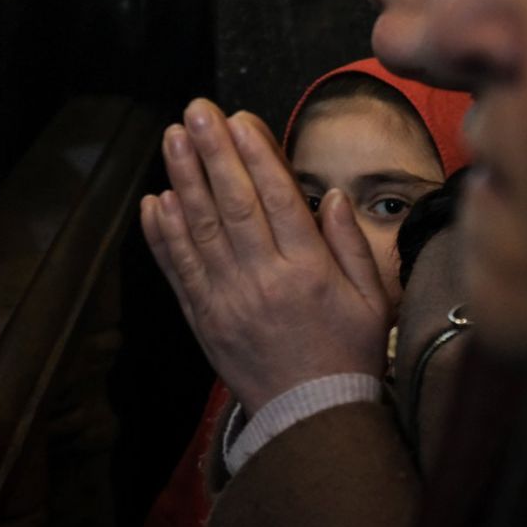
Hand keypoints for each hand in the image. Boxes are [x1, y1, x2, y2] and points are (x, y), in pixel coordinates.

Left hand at [140, 99, 391, 411]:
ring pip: (199, 231)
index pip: (277, 199)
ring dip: (183, 180)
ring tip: (172, 138)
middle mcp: (263, 281)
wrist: (311, 416)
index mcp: (308, 272)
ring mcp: (227, 301)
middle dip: (213, 152)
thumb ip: (351, 245)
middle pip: (233, 205)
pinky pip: (178, 271)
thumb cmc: (348, 354)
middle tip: (196, 110)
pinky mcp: (204, 320)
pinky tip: (154, 201)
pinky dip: (163, 236)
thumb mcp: (372, 299)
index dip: (256, 155)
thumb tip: (329, 195)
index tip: (239, 118)